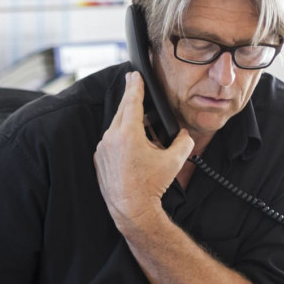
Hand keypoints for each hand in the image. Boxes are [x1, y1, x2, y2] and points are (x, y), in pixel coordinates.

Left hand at [95, 72, 193, 226]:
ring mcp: (103, 148)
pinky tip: (133, 144)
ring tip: (143, 125)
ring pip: (116, 126)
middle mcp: (112, 138)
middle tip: (133, 83)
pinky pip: (110, 141)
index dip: (135, 86)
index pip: (132, 101)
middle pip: (122, 110)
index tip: (134, 74)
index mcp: (128, 133)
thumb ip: (183, 142)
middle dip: (130, 97)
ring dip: (128, 121)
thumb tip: (184, 135)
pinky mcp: (99, 158)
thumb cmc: (151, 185)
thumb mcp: (174, 161)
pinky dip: (120, 137)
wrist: (131, 209)